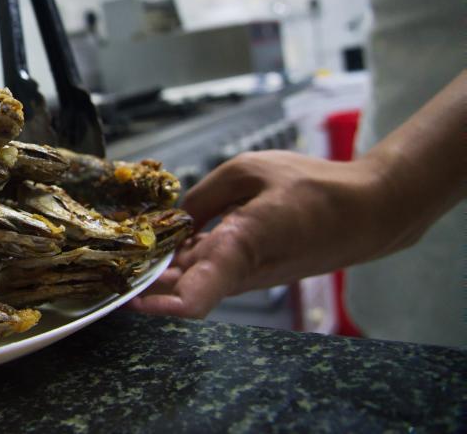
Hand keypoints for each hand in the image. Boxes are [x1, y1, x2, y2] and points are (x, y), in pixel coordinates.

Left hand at [126, 150, 411, 318]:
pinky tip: (165, 237)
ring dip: (160, 267)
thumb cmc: (315, 188)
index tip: (132, 300)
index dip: (162, 303)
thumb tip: (171, 220)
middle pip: (180, 288)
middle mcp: (238, 272)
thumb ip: (202, 196)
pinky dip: (183, 259)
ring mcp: (243, 277)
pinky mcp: (248, 273)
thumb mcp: (248, 171)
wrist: (366, 214)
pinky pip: (206, 271)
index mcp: (240, 246)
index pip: (199, 295)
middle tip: (109, 255)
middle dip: (143, 277)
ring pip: (189, 280)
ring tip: (129, 241)